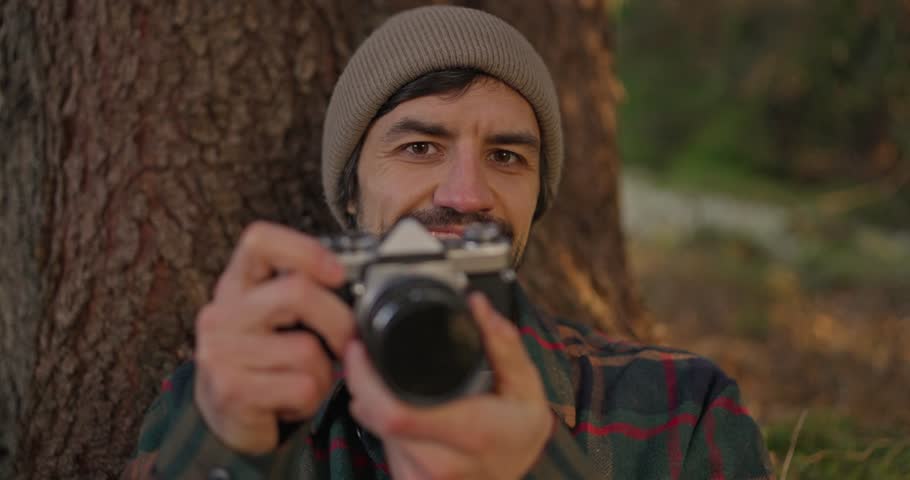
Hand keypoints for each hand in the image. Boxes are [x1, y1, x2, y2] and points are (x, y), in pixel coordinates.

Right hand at [193, 222, 354, 453]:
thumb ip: (304, 294)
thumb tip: (363, 289)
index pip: (260, 240)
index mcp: (237, 284)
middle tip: (347, 340)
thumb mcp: (275, 318)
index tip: (338, 274)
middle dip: (338, 320)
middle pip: (297, 292)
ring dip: (324, 372)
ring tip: (307, 378)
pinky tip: (294, 401)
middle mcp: (221, 312)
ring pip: (306, 349)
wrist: (225, 416)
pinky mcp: (231, 390)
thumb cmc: (263, 361)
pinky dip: (312, 398)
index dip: (306, 250)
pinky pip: (302, 387)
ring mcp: (221, 352)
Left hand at [344, 293, 554, 479]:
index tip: (359, 349)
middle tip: (364, 356)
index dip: (365, 380)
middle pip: (375, 418)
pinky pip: (381, 445)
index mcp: (470, 434)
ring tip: (387, 382)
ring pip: (374, 430)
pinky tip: (399, 409)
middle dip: (363, 383)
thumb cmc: (518, 438)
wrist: (510, 479)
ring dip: (372, 402)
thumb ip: (504, 344)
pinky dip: (382, 422)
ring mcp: (420, 479)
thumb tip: (479, 306)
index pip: (395, 413)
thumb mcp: (526, 388)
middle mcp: (440, 464)